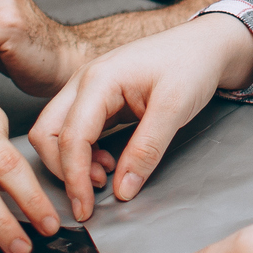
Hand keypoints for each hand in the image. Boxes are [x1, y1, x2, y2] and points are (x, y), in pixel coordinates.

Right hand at [28, 13, 252, 219]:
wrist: (205, 44)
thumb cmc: (191, 64)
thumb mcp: (175, 107)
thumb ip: (147, 149)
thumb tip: (123, 189)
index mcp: (99, 79)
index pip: (71, 137)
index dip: (74, 178)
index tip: (86, 208)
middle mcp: (85, 82)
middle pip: (47, 133)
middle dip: (63, 169)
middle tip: (93, 194)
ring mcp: (88, 90)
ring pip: (57, 133)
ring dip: (73, 162)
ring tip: (107, 176)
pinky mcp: (98, 100)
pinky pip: (76, 131)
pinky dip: (84, 153)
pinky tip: (109, 162)